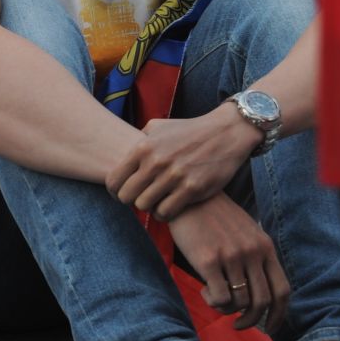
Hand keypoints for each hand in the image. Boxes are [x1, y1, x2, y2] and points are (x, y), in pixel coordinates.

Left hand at [108, 105, 261, 219]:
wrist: (225, 133)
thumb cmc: (189, 131)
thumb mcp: (158, 126)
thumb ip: (138, 140)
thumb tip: (121, 155)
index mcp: (143, 147)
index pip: (114, 179)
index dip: (114, 191)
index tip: (122, 194)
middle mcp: (156, 162)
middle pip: (126, 196)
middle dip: (130, 200)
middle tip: (140, 199)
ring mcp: (174, 176)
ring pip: (144, 206)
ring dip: (149, 207)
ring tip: (156, 201)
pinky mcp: (192, 189)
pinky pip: (166, 212)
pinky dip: (165, 213)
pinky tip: (170, 207)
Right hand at [167, 194, 289, 334]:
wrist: (189, 198)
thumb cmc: (216, 217)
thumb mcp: (246, 232)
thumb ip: (257, 257)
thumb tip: (262, 293)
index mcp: (265, 246)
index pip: (282, 290)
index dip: (279, 315)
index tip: (271, 328)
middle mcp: (252, 251)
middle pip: (262, 302)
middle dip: (251, 320)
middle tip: (238, 324)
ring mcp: (231, 256)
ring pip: (239, 303)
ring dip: (227, 309)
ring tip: (215, 297)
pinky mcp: (208, 260)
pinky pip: (219, 298)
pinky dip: (213, 302)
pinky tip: (204, 290)